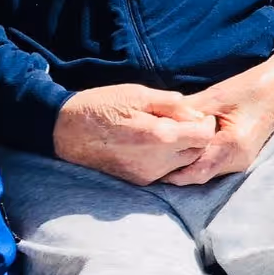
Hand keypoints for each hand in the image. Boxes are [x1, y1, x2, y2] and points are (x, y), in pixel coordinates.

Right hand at [53, 83, 216, 184]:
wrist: (66, 131)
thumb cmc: (102, 106)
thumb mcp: (139, 94)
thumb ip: (172, 104)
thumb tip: (195, 113)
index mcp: (161, 137)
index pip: (205, 137)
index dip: (207, 124)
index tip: (199, 115)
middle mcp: (158, 162)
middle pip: (197, 153)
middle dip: (196, 137)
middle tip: (184, 122)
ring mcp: (147, 175)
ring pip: (182, 164)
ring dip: (182, 149)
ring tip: (166, 132)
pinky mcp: (137, 181)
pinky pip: (164, 171)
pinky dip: (166, 159)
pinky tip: (152, 144)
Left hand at [159, 54, 273, 185]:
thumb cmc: (252, 88)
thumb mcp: (217, 95)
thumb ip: (189, 111)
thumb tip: (160, 122)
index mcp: (233, 146)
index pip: (194, 170)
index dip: (169, 168)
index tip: (147, 160)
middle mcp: (238, 160)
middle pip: (197, 175)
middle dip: (173, 169)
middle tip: (148, 159)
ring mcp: (240, 161)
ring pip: (204, 172)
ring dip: (184, 164)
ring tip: (161, 153)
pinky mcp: (239, 157)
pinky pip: (212, 164)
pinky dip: (196, 159)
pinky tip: (182, 148)